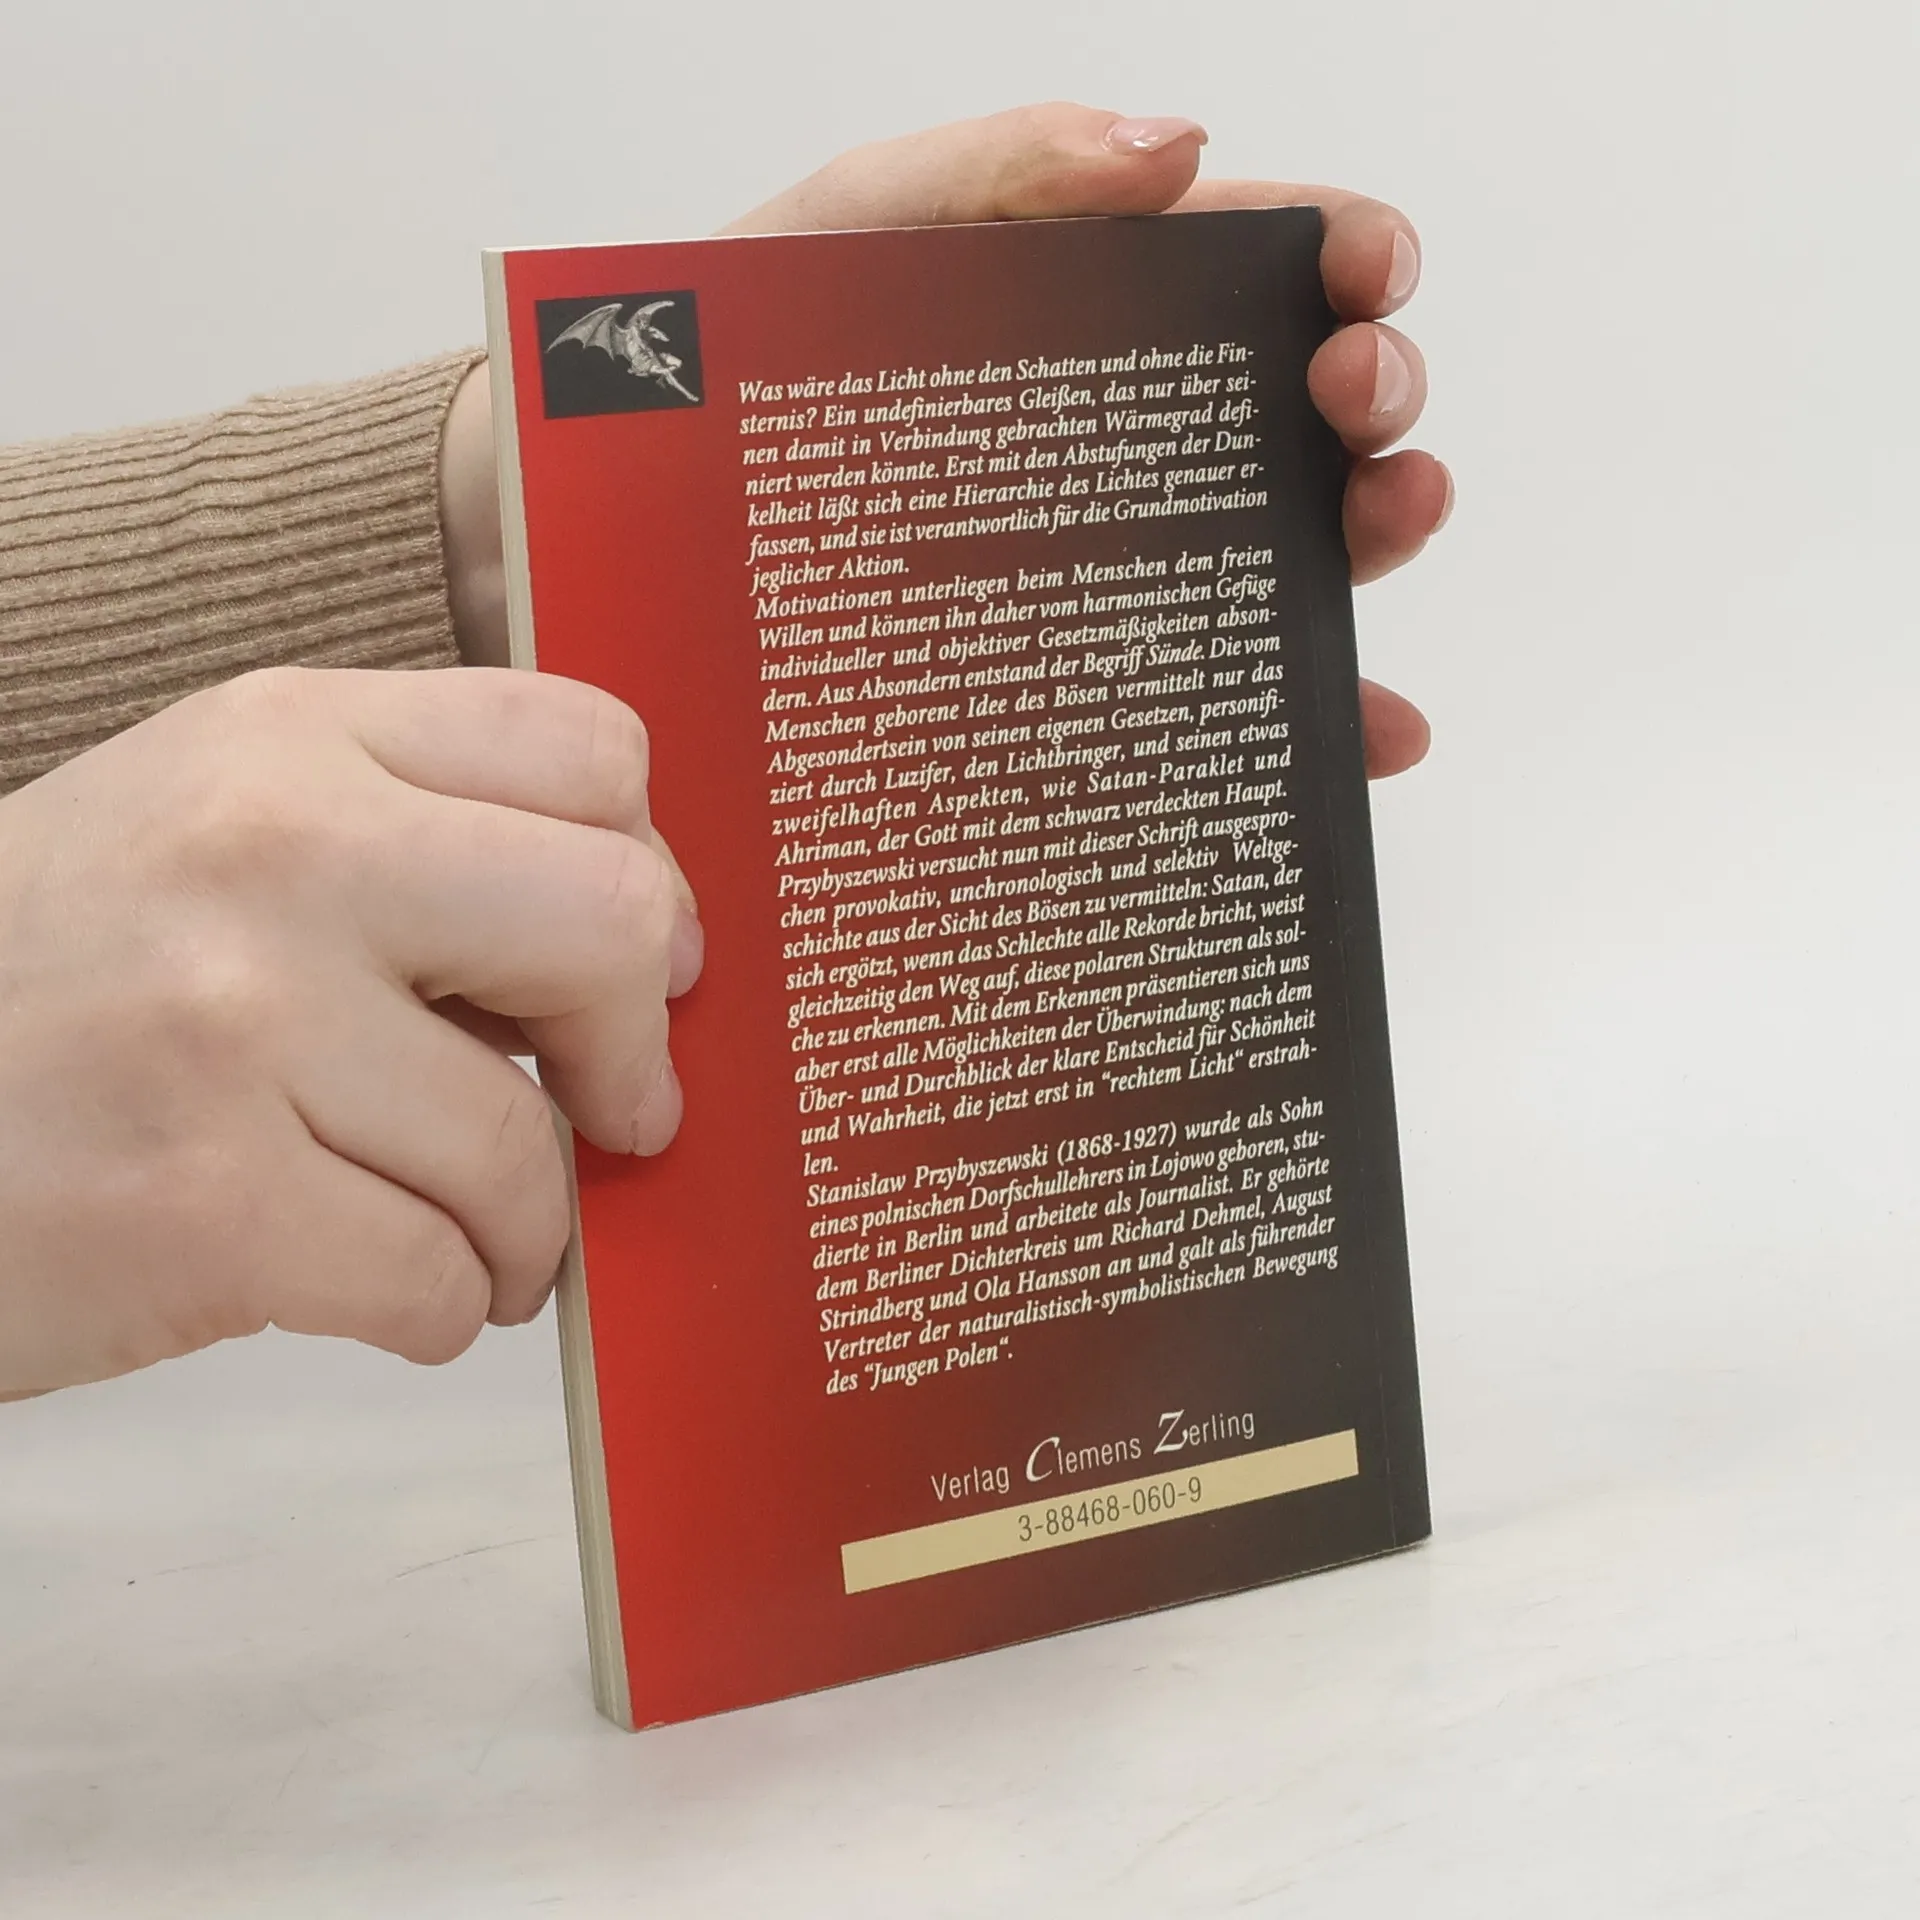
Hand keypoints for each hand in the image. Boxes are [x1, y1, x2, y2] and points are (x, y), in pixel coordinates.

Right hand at [0, 667, 699, 1396]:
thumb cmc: (45, 987)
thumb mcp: (206, 829)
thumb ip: (411, 840)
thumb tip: (648, 944)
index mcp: (288, 740)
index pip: (587, 750)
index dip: (650, 879)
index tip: (632, 970)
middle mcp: (272, 853)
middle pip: (612, 924)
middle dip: (634, 1053)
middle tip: (612, 1117)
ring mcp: (233, 1026)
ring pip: (528, 1153)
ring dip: (524, 1228)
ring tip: (469, 1236)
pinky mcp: (203, 1205)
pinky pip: (440, 1277)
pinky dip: (445, 1309)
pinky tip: (390, 1290)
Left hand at [722, 102, 1446, 778]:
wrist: (645, 536)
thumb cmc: (734, 373)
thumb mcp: (851, 230)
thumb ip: (1003, 167)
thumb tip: (1180, 146)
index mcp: (1093, 312)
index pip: (1259, 265)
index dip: (1348, 251)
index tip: (1370, 270)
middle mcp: (1126, 443)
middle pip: (1306, 409)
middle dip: (1375, 389)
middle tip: (1357, 400)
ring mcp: (1119, 569)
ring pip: (1299, 548)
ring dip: (1384, 529)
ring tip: (1385, 519)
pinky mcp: (1094, 685)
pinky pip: (1230, 703)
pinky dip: (1325, 715)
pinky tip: (1375, 728)